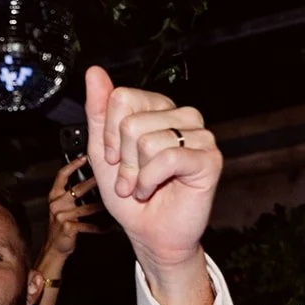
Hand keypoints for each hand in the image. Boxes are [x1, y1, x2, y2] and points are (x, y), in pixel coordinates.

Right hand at [40, 156, 101, 265]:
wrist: (54, 247)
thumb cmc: (62, 226)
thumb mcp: (62, 207)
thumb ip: (71, 195)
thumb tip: (92, 181)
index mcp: (55, 196)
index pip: (62, 175)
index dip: (73, 165)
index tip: (85, 157)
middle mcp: (56, 203)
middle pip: (77, 188)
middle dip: (93, 182)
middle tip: (108, 177)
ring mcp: (61, 215)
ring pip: (86, 208)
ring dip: (101, 207)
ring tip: (114, 204)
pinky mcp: (68, 227)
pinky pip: (88, 225)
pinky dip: (100, 227)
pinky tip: (109, 227)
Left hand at [83, 66, 221, 271]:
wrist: (148, 232)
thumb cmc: (129, 194)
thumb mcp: (103, 151)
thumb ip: (98, 111)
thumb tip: (94, 71)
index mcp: (158, 108)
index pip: (121, 97)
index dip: (108, 134)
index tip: (114, 158)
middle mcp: (183, 115)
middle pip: (131, 121)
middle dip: (122, 159)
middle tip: (130, 178)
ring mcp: (200, 135)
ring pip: (147, 140)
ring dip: (135, 173)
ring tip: (142, 186)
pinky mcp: (210, 158)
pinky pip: (166, 158)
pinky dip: (149, 180)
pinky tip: (153, 190)